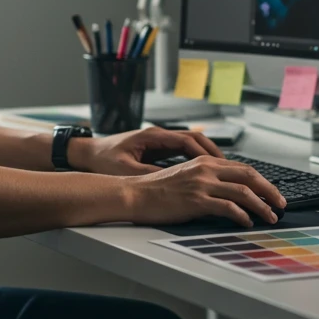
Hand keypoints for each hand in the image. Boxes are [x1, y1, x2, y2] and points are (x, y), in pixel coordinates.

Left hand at [70, 126, 223, 175]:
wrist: (87, 153)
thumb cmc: (103, 160)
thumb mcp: (128, 170)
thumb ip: (151, 175)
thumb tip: (174, 183)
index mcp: (153, 137)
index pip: (188, 141)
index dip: (206, 155)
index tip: (221, 167)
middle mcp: (158, 135)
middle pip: (195, 139)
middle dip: (214, 153)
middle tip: (232, 169)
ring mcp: (158, 140)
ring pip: (190, 144)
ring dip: (207, 156)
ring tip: (224, 172)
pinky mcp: (155, 148)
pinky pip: (182, 151)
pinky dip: (195, 159)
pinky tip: (204, 173)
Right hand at [124, 156, 286, 227]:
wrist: (135, 194)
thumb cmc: (156, 189)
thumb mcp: (185, 176)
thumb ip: (206, 178)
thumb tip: (229, 192)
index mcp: (204, 161)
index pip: (242, 167)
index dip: (261, 181)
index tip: (272, 192)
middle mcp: (205, 168)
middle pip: (248, 176)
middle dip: (269, 191)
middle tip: (281, 204)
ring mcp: (202, 184)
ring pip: (243, 192)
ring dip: (261, 206)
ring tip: (271, 216)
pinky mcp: (196, 200)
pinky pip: (228, 207)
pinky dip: (242, 215)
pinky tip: (247, 222)